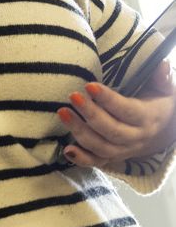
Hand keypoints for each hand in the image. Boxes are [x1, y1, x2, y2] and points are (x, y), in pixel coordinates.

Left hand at [58, 60, 175, 167]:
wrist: (163, 132)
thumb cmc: (157, 104)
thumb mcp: (164, 91)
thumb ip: (162, 78)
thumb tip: (161, 63)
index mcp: (147, 118)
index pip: (127, 110)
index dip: (108, 100)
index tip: (89, 85)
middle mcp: (136, 137)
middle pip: (112, 131)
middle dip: (91, 114)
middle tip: (72, 96)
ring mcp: (123, 150)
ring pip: (101, 147)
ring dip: (80, 132)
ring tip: (62, 113)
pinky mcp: (111, 158)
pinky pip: (97, 162)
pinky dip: (81, 159)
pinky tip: (67, 150)